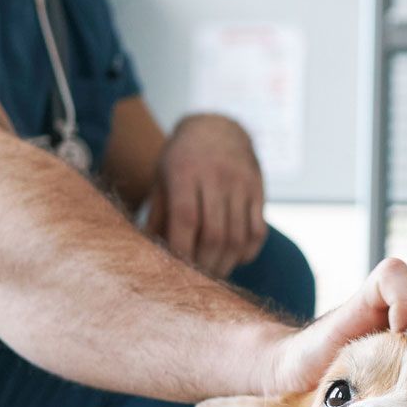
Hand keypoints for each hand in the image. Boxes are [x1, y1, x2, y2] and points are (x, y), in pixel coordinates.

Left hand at [147, 113, 265, 277]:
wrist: (219, 127)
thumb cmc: (182, 159)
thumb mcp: (162, 178)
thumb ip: (156, 215)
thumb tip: (147, 255)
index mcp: (185, 171)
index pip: (186, 218)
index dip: (182, 250)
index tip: (175, 271)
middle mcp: (216, 176)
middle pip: (214, 234)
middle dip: (205, 265)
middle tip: (196, 280)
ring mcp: (241, 183)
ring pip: (237, 238)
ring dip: (225, 264)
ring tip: (214, 274)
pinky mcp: (259, 191)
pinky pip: (257, 232)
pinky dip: (246, 253)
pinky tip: (233, 258)